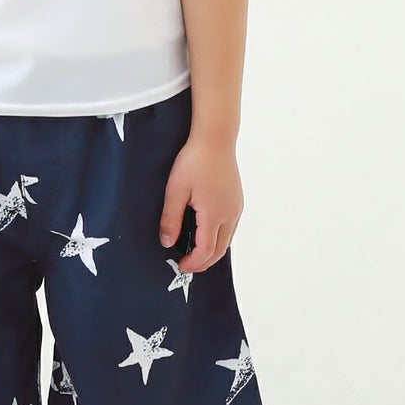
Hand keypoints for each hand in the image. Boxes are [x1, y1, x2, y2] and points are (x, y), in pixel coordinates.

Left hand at [159, 134, 243, 272]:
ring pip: (227, 241)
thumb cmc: (194, 161)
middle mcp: (230, 214)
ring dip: (212, 252)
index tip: (181, 265)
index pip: (206, 250)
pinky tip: (206, 236)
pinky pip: (230, 229)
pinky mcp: (237, 201)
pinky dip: (218, 239)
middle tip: (188, 266)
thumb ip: (171, 219)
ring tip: (195, 255)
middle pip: (219, 251)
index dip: (193, 262)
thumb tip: (167, 243)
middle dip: (204, 263)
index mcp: (214, 214)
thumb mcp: (175, 191)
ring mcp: (236, 207)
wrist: (215, 138)